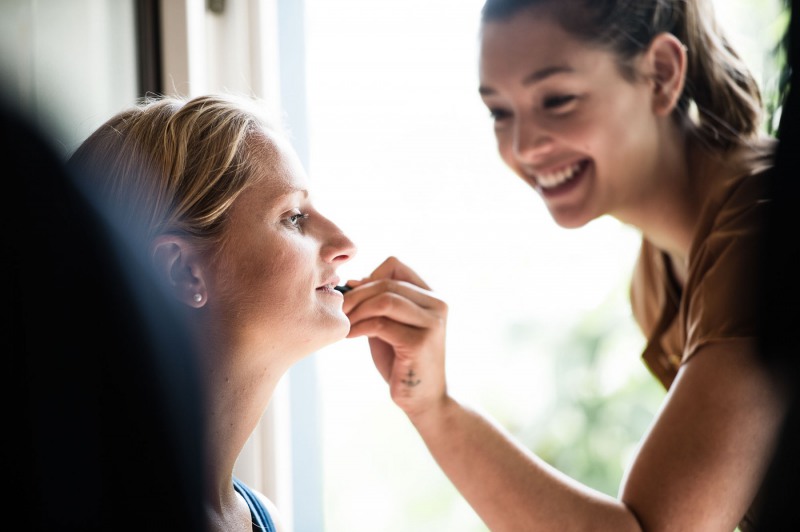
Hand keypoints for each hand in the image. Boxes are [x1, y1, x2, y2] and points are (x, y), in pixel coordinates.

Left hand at [342, 256, 447, 417]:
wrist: (423, 399)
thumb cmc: (402, 361)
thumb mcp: (389, 325)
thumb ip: (377, 303)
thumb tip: (354, 280)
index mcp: (431, 295)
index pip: (396, 265)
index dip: (369, 276)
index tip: (353, 295)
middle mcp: (437, 304)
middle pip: (386, 282)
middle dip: (356, 294)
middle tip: (339, 310)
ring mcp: (432, 322)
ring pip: (384, 299)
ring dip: (357, 310)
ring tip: (344, 323)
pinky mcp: (420, 342)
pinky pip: (380, 324)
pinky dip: (359, 327)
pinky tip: (350, 336)